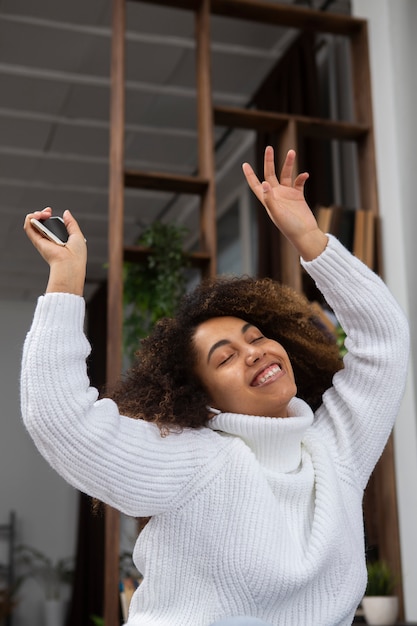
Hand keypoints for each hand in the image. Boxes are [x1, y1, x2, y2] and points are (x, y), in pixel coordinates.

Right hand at [24, 207, 86, 294]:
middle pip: (40, 223)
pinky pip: (28, 228)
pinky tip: (37, 215)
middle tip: (48, 212)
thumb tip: (66, 213)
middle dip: (42, 213)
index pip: (49, 225)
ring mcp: (42, 240)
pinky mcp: (36, 241)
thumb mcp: (77, 235)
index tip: (51, 212)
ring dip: (36, 214)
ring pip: (32, 224)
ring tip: (43, 214)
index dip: (48, 216)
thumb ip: (71, 223)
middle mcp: (49, 240)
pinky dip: (30, 218)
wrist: (70, 263)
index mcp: (58, 239)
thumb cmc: (76, 254)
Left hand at [242, 146, 327, 260]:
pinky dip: (302, 177)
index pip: (256, 185)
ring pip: (286, 175)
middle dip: (269, 161)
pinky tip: (305, 175)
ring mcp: (287, 195)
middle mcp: (276, 195)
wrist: (305, 234)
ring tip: (292, 152)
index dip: (249, 175)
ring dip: (289, 164)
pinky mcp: (298, 196)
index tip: (244, 164)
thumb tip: (264, 183)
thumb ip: (270, 199)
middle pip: (270, 174)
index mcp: (267, 199)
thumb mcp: (277, 213)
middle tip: (269, 148)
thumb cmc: (289, 227)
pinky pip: (299, 182)